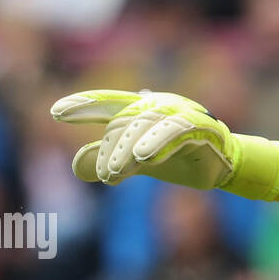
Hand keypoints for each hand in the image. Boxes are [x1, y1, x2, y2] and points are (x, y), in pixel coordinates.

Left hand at [49, 89, 240, 189]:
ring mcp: (180, 113)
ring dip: (128, 149)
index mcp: (140, 108)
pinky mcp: (202, 127)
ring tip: (115, 172)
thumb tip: (75, 168)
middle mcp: (157, 104)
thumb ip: (108, 162)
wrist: (223, 166)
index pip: (107, 103)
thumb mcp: (137, 163)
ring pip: (146, 127)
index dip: (83, 106)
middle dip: (110, 149)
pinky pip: (177, 131)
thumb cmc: (178, 158)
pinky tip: (145, 157)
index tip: (56, 113)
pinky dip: (159, 142)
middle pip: (124, 123)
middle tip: (103, 175)